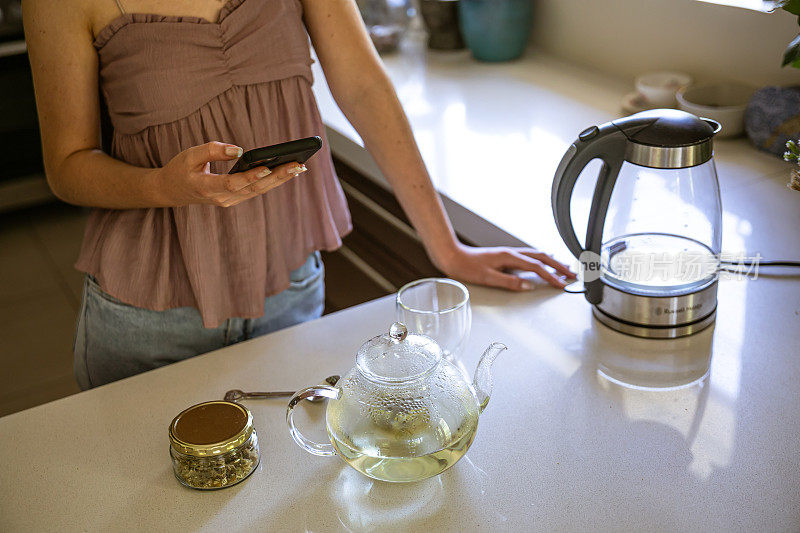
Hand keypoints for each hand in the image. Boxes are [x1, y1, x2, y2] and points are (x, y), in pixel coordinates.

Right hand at [156, 141, 306, 206]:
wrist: (172, 191)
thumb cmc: (180, 169)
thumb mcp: (189, 155)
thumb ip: (213, 150)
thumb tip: (239, 150)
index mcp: (206, 187)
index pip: (232, 183)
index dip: (250, 176)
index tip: (267, 166)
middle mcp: (222, 198)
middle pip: (254, 189)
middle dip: (277, 176)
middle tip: (298, 165)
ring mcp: (230, 201)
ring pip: (259, 191)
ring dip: (280, 179)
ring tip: (300, 167)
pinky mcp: (236, 198)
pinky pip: (258, 190)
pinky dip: (274, 180)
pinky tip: (289, 171)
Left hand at [434, 243, 575, 290]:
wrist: (453, 257)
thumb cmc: (466, 267)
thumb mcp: (487, 278)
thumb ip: (509, 282)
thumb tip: (529, 286)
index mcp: (510, 257)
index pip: (537, 268)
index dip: (551, 277)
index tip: (563, 285)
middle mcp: (512, 253)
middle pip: (542, 258)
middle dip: (559, 266)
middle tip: (573, 275)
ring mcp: (509, 253)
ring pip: (537, 255)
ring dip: (552, 261)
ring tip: (565, 267)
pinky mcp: (506, 256)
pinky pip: (530, 256)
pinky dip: (541, 259)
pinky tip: (543, 261)